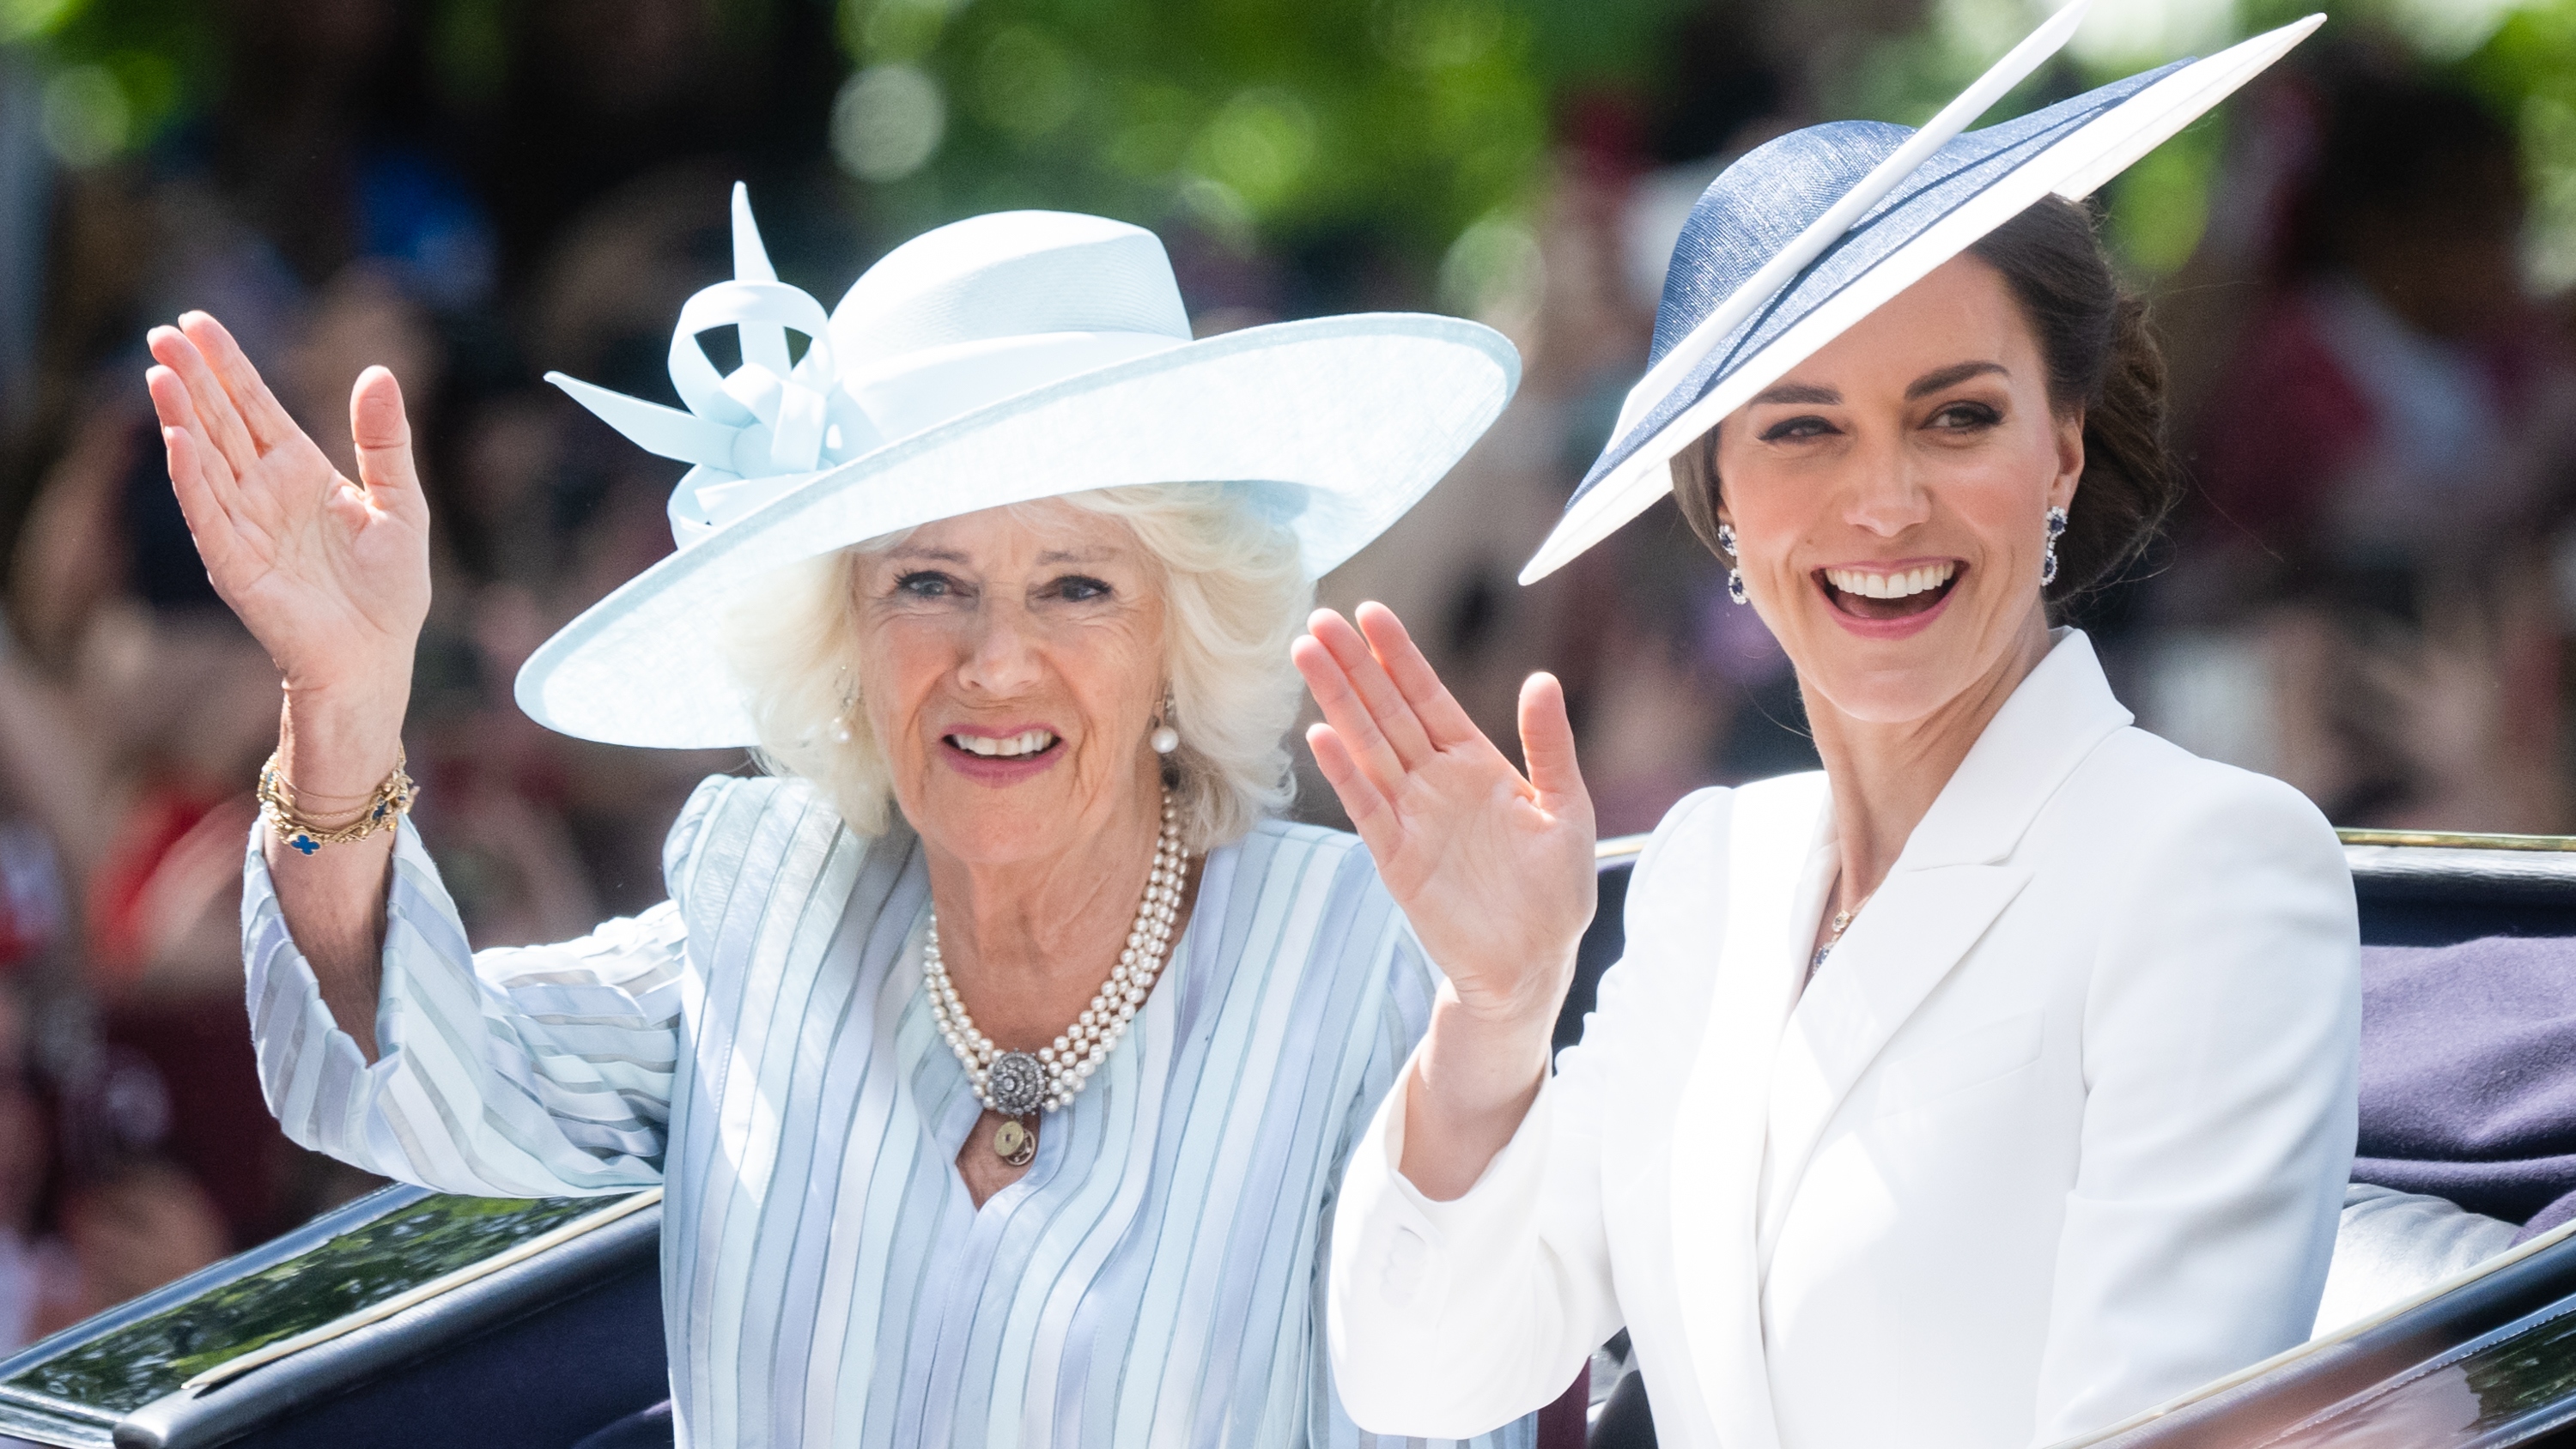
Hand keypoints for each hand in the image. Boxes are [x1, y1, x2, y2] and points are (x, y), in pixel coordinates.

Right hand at [143, 313, 429, 705]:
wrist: (376, 657)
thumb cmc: (388, 589)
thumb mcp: (402, 503)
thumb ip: (385, 441)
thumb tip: (378, 372)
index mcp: (301, 471)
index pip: (256, 405)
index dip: (229, 365)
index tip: (197, 322)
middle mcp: (264, 492)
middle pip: (222, 422)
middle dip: (194, 378)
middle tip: (164, 332)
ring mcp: (244, 525)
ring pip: (205, 459)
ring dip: (182, 417)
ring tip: (161, 373)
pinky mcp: (235, 562)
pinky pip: (208, 513)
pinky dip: (192, 477)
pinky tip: (178, 439)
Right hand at [1293, 603, 1596, 1029]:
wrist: (1534, 963)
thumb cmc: (1555, 891)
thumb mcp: (1568, 810)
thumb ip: (1550, 747)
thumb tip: (1541, 679)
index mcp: (1475, 763)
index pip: (1429, 696)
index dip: (1399, 655)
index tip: (1371, 612)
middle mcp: (1435, 783)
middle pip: (1386, 712)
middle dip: (1354, 665)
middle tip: (1318, 619)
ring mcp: (1411, 818)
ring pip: (1367, 748)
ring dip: (1337, 703)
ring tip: (1305, 655)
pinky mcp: (1397, 860)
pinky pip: (1367, 808)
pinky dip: (1345, 773)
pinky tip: (1321, 735)